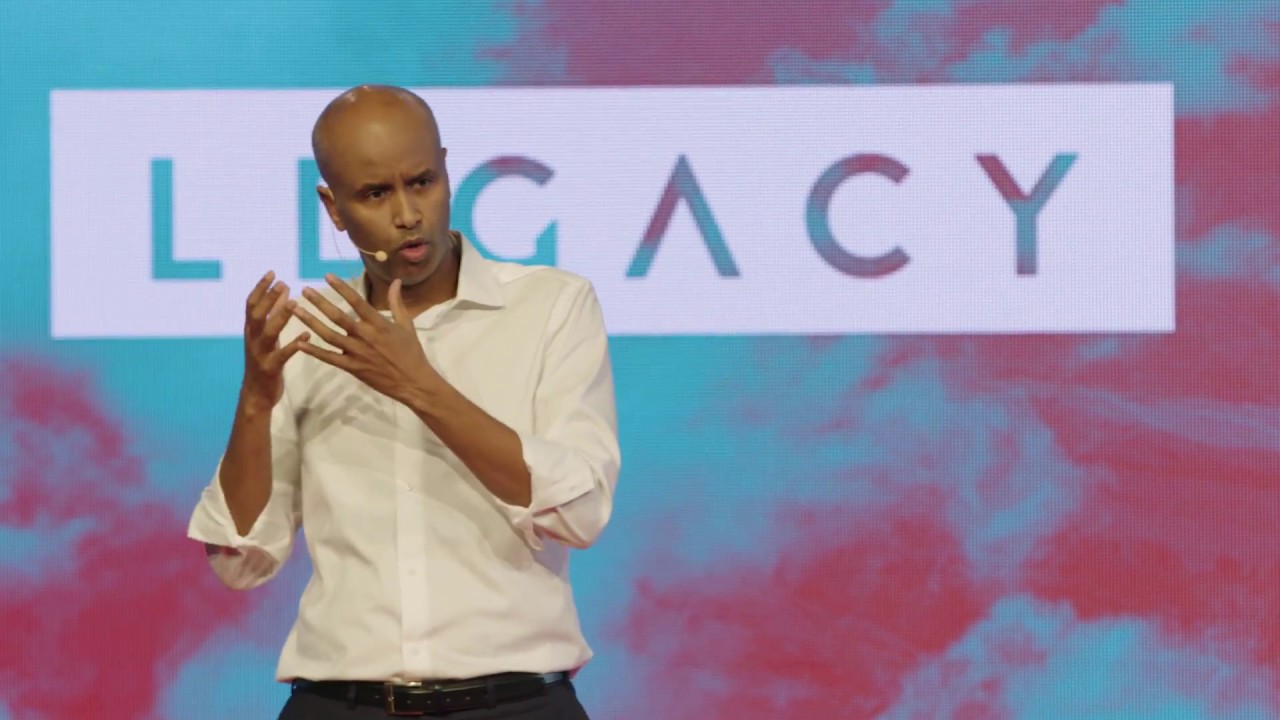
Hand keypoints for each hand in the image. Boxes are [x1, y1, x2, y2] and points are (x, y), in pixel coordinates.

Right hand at [240, 271, 309, 411]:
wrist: (256, 394)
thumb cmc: (265, 360)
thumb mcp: (267, 335)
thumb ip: (273, 314)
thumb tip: (283, 290)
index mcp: (251, 330)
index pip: (251, 304)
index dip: (260, 288)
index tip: (272, 272)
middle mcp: (252, 339)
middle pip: (256, 315)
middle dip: (268, 298)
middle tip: (283, 282)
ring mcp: (260, 354)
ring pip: (268, 333)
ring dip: (280, 317)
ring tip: (293, 303)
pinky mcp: (270, 368)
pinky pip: (283, 355)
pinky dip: (294, 345)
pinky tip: (307, 336)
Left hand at [291, 274, 438, 403]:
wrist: (413, 382)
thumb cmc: (411, 352)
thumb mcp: (406, 325)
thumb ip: (396, 302)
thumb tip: (395, 281)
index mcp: (378, 324)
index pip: (357, 302)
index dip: (342, 288)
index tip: (327, 276)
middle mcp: (365, 336)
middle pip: (338, 317)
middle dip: (319, 302)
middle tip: (304, 290)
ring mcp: (357, 353)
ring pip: (329, 335)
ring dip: (311, 322)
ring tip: (296, 310)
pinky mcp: (352, 368)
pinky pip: (329, 358)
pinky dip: (314, 351)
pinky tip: (299, 342)